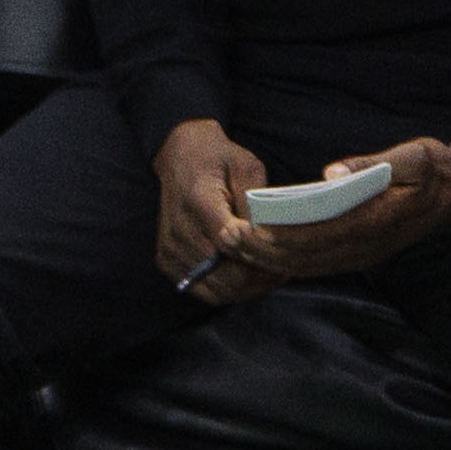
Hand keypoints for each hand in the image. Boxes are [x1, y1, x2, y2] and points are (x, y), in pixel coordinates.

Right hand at [152, 119, 269, 303]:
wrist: (179, 157)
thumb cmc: (218, 160)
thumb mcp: (247, 167)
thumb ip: (256, 202)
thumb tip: (268, 237)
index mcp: (199, 201)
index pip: (230, 243)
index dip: (259, 256)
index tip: (284, 255)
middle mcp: (179, 230)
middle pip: (225, 275)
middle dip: (259, 278)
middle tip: (284, 270)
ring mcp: (170, 248)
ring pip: (217, 290)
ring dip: (247, 289)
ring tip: (269, 276)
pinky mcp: (166, 260)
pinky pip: (204, 290)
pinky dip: (229, 291)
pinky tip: (247, 278)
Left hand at [228, 135, 450, 286]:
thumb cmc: (434, 168)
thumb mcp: (414, 156)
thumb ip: (372, 164)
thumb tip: (330, 174)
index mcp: (378, 222)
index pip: (316, 235)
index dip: (276, 235)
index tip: (243, 227)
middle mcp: (368, 246)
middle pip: (305, 256)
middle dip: (262, 251)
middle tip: (225, 240)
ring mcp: (363, 255)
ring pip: (308, 266)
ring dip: (269, 260)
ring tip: (234, 248)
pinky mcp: (359, 255)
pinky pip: (317, 264)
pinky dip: (287, 261)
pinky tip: (261, 252)